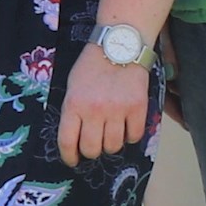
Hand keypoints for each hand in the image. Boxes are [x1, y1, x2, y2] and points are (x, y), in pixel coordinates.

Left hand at [58, 40, 154, 166]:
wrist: (120, 45)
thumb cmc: (92, 65)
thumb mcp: (72, 86)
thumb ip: (72, 111)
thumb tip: (75, 138)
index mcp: (74, 104)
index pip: (67, 142)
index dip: (69, 157)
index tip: (73, 160)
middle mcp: (95, 110)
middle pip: (92, 149)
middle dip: (92, 151)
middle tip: (94, 144)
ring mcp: (118, 110)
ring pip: (113, 146)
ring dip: (111, 144)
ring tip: (111, 132)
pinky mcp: (138, 108)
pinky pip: (134, 136)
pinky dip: (130, 136)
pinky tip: (127, 126)